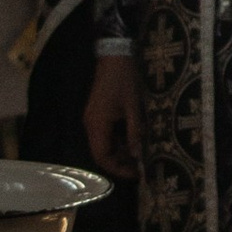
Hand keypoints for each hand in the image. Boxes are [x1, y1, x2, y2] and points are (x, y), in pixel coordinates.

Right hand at [85, 52, 141, 172]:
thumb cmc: (124, 81)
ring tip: (139, 155)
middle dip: (119, 162)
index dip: (117, 169)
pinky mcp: (97, 114)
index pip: (102, 157)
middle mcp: (91, 125)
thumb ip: (134, 132)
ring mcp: (93, 119)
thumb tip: (137, 154)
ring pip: (103, 144)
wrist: (114, 57)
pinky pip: (105, 134)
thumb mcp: (134, 107)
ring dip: (119, 152)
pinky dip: (117, 141)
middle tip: (139, 167)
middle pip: (101, 153)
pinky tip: (132, 141)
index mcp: (97, 124)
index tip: (135, 174)